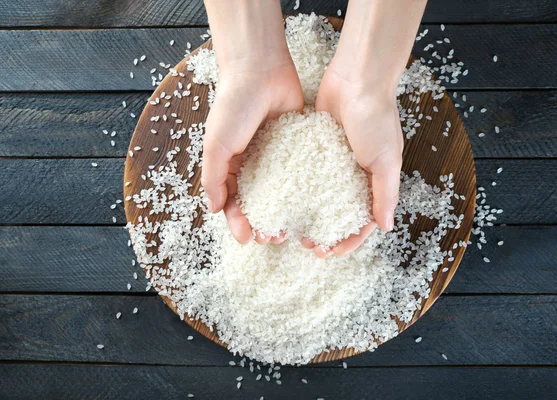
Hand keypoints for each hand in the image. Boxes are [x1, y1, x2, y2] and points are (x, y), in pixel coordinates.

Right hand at [201, 59, 303, 243]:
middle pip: (257, 202)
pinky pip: (300, 171)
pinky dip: (303, 190)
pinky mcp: (297, 146)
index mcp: (230, 165)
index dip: (237, 222)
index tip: (248, 239)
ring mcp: (276, 156)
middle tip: (273, 239)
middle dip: (263, 223)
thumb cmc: (233, 107)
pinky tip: (310, 205)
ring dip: (283, 213)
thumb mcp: (216, 145)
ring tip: (291, 230)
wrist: (261, 70)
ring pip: (280, 192)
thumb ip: (214, 178)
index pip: (232, 202)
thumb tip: (214, 210)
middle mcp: (252, 164)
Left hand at [302, 62, 402, 257]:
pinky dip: (296, 187)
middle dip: (324, 231)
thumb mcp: (386, 160)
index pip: (362, 221)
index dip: (348, 240)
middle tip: (306, 244)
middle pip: (337, 212)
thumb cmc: (377, 118)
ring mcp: (333, 161)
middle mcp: (353, 174)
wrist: (357, 78)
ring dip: (307, 213)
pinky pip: (304, 171)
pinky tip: (282, 199)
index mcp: (374, 181)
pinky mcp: (315, 146)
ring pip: (319, 195)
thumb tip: (385, 227)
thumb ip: (385, 194)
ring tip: (291, 227)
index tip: (330, 254)